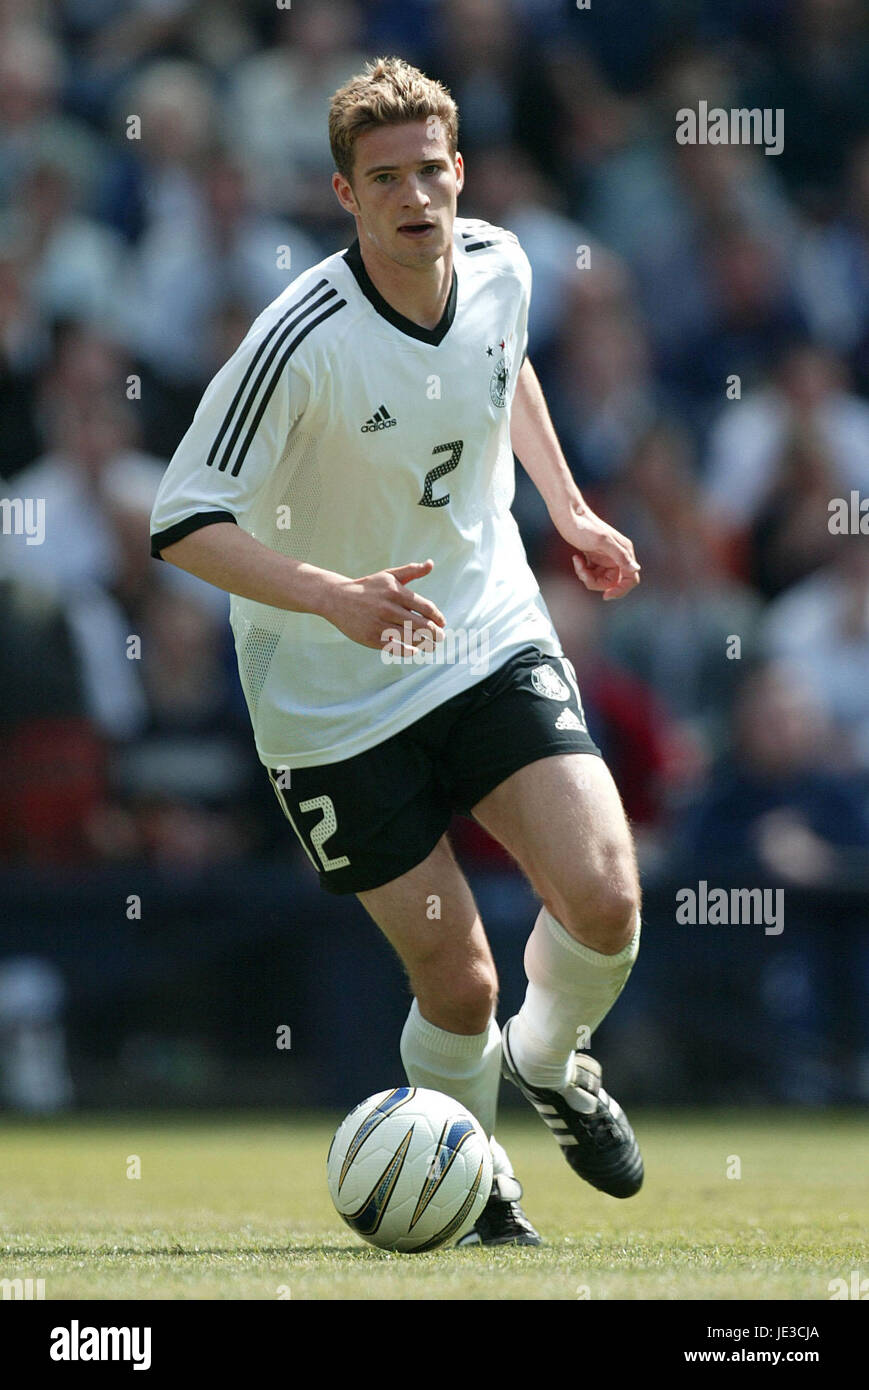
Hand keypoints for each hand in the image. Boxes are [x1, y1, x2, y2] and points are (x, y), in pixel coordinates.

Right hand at [321, 559, 445, 653]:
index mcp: (396, 592)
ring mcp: (380, 624)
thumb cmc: (368, 588)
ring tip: (431, 645)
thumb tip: (431, 564)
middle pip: (421, 625)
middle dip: (436, 633)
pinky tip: (415, 650)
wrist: (337, 599)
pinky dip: (409, 651)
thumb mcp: (388, 576)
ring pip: (411, 638)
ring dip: (426, 644)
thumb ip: (411, 571)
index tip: (442, 623)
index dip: (437, 617)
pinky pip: (396, 648)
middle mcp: (389, 608)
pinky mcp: (372, 638)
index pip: (426, 607)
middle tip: (441, 637)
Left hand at [554, 501, 639, 600]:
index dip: (621, 590)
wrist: (568, 515)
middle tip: (583, 572)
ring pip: (600, 579)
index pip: (631, 578)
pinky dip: (583, 570)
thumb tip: (635, 569)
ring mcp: (606, 557)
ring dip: (586, 575)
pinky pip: (592, 573)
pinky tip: (576, 558)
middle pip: (612, 582)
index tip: (606, 596)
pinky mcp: (594, 557)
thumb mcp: (602, 541)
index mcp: (624, 551)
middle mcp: (618, 555)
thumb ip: (620, 555)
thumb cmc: (584, 526)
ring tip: (578, 561)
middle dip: (595, 581)